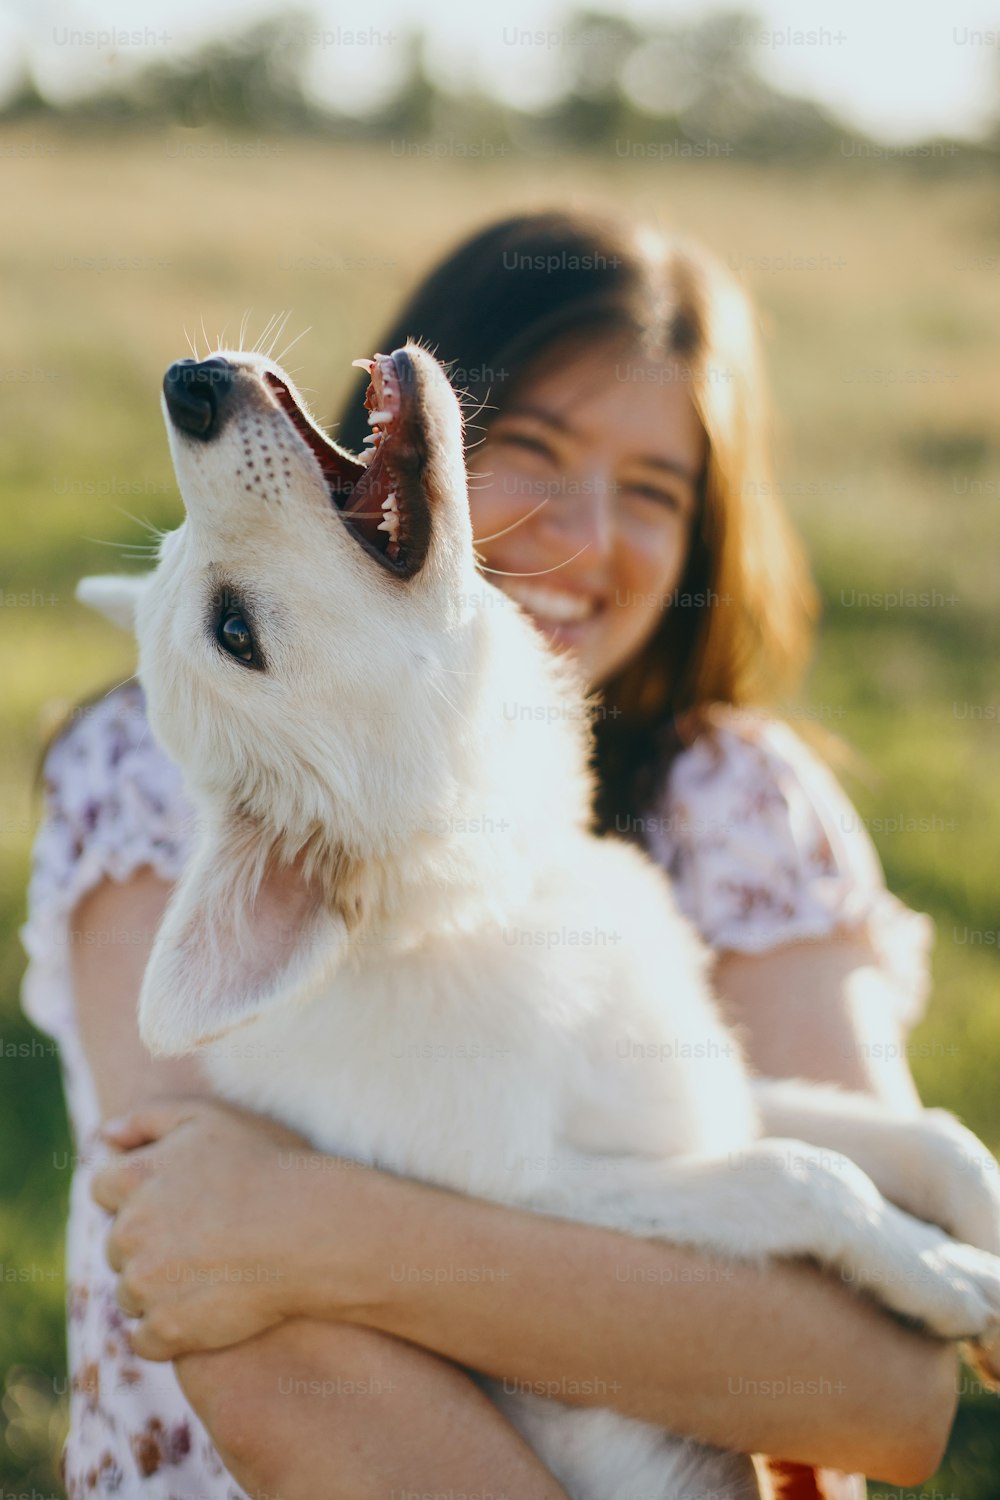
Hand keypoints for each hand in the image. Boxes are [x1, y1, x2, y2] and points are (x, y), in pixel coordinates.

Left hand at [90, 1097, 329, 1359]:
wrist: (311, 1230)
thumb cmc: (266, 1167)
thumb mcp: (207, 1118)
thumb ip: (147, 1118)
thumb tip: (105, 1137)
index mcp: (133, 1178)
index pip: (103, 1190)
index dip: (137, 1193)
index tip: (178, 1200)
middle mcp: (130, 1232)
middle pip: (118, 1244)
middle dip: (148, 1242)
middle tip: (201, 1237)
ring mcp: (147, 1284)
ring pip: (130, 1292)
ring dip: (157, 1287)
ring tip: (211, 1272)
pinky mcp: (168, 1328)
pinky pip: (147, 1339)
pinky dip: (168, 1330)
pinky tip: (207, 1310)